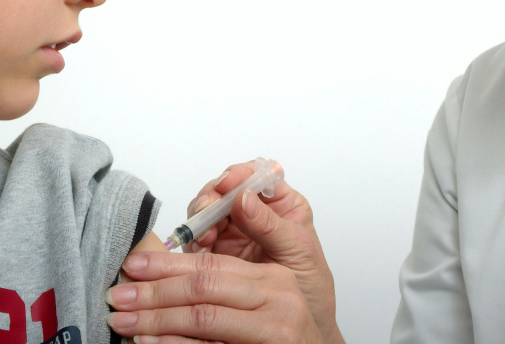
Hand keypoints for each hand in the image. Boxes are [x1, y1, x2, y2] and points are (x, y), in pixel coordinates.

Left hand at [107, 250, 323, 343]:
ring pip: (203, 318)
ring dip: (155, 319)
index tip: (131, 265)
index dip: (166, 263)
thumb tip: (164, 270)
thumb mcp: (263, 298)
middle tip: (117, 295)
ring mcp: (276, 331)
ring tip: (123, 321)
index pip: (210, 263)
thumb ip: (225, 281)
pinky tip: (148, 343)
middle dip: (153, 291)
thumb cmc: (284, 338)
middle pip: (203, 287)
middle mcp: (278, 299)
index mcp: (272, 277)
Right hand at [188, 162, 340, 341]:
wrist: (298, 332)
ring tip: (205, 236)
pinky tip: (200, 250)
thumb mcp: (298, 253)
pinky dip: (194, 241)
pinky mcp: (216, 253)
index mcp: (281, 205)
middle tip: (207, 209)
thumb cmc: (310, 288)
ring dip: (200, 218)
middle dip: (213, 196)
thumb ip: (272, 225)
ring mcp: (233, 232)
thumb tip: (244, 198)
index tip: (229, 184)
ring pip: (206, 211)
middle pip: (225, 190)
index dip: (240, 175)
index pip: (257, 175)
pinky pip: (197, 239)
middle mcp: (254, 214)